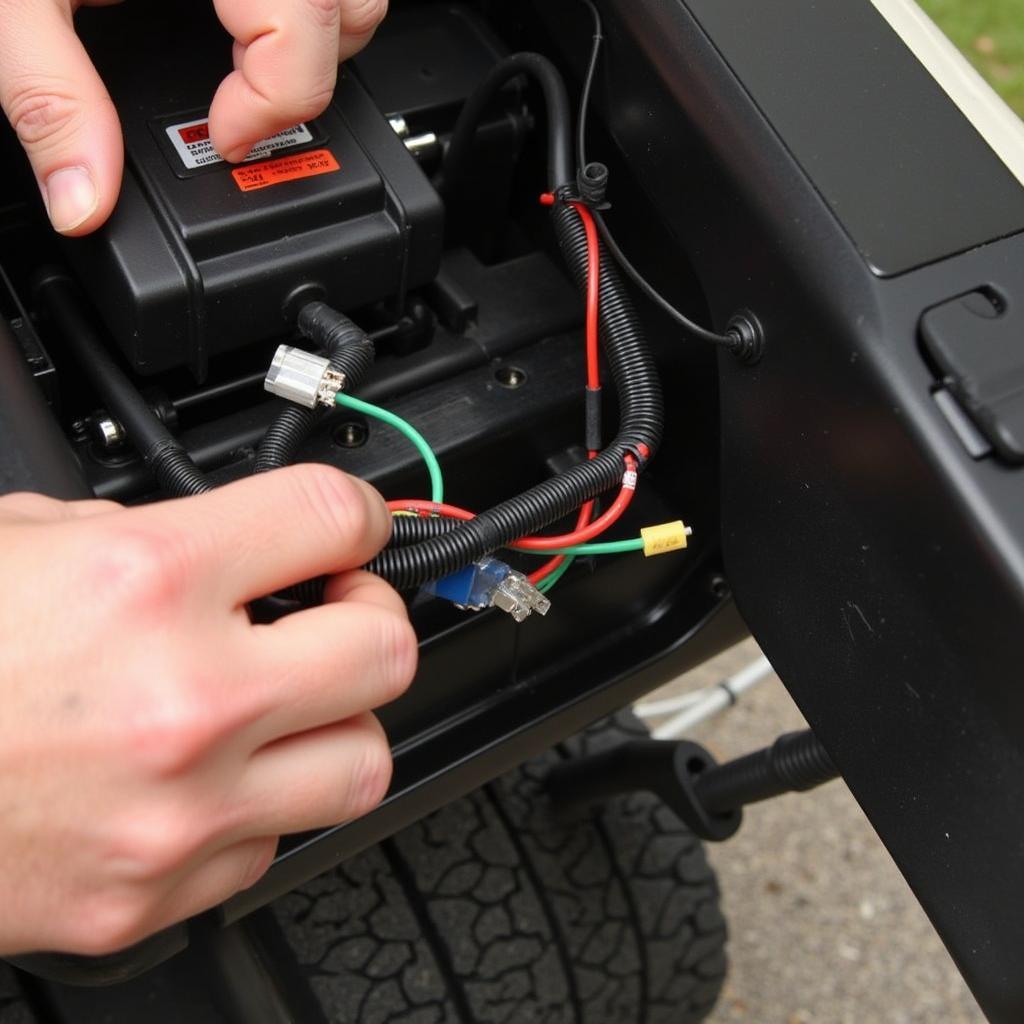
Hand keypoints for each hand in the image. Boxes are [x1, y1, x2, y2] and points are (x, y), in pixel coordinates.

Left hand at [0, 0, 387, 234]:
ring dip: (314, 51)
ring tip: (247, 74)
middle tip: (240, 110)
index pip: (305, 22)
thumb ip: (49, 95)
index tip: (227, 135)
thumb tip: (83, 200)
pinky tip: (241, 35)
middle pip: (350, 10)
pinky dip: (298, 25)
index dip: (275, 101)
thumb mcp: (12, 0)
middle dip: (307, 83)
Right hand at [0, 465, 415, 955]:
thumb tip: (235, 548)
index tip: (351, 532)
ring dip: (336, 723)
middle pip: (386, 649)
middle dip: (367, 620)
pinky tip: (203, 780)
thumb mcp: (22, 542)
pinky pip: (270, 842)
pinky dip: (257, 805)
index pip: (336, 516)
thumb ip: (149, 535)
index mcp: (148, 581)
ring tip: (286, 705)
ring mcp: (177, 813)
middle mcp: (183, 700)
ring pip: (361, 763)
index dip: (358, 515)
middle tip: (332, 616)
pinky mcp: (153, 895)